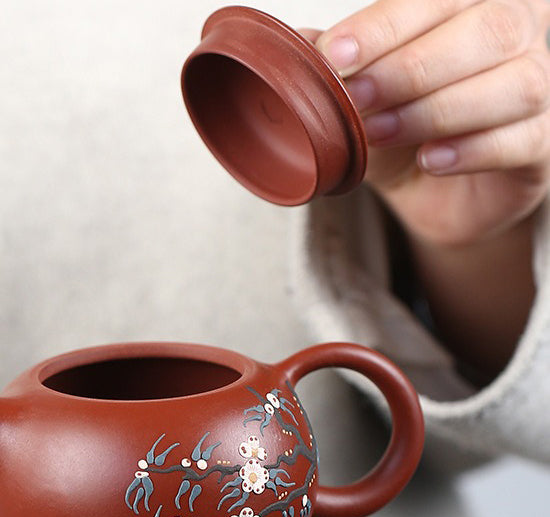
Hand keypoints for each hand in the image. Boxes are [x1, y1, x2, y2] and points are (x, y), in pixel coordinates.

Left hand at [316, 0, 549, 246]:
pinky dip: (474, 149)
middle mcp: (520, 33)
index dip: (386, 24)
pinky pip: (523, 139)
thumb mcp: (363, 96)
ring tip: (379, 134)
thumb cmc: (403, 129)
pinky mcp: (543, 146)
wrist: (435, 193)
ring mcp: (542, 88)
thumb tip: (295, 46)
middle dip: (410, 66)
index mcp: (473, 5)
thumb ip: (336, 67)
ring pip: (514, 84)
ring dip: (436, 110)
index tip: (334, 52)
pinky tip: (432, 160)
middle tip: (355, 97)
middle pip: (490, 28)